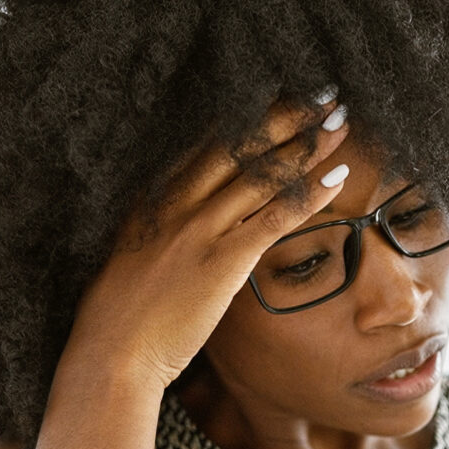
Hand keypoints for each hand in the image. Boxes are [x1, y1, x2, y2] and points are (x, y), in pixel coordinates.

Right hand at [64, 92, 350, 392]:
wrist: (110, 355)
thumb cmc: (122, 317)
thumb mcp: (134, 256)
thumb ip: (161, 230)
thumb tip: (188, 222)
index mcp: (153, 198)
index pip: (206, 145)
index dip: (246, 118)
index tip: (277, 97)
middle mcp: (176, 203)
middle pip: (237, 146)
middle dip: (282, 116)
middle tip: (318, 93)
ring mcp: (199, 231)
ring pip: (261, 174)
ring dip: (306, 144)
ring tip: (338, 119)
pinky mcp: (222, 263)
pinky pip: (274, 218)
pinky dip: (308, 194)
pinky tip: (338, 176)